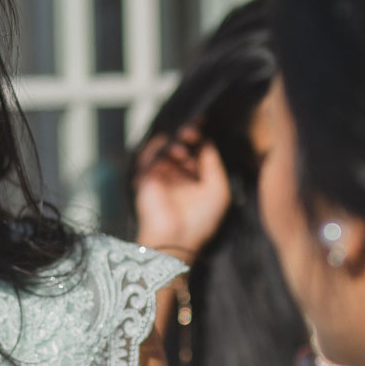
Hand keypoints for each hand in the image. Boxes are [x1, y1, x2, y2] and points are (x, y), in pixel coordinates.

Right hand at [134, 127, 231, 260]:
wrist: (177, 240)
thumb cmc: (200, 221)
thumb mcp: (218, 190)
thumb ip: (213, 164)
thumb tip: (206, 142)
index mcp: (193, 179)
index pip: (195, 151)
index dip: (200, 137)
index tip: (204, 125)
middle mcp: (177, 176)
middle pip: (180, 145)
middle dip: (187, 135)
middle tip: (193, 132)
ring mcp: (161, 176)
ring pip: (164, 148)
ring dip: (175, 142)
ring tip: (185, 145)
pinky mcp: (146, 178)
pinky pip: (148, 156)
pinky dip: (160, 148)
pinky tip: (173, 151)